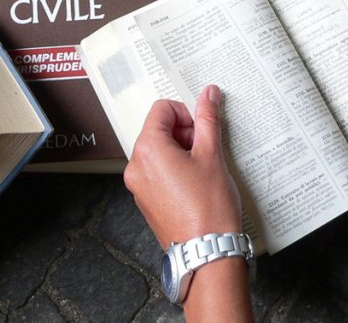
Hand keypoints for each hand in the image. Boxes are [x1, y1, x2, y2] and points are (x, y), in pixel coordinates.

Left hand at [124, 86, 241, 247]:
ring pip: (159, 151)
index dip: (185, 113)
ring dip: (181, 150)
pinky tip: (195, 183)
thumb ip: (208, 119)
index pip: (161, 109)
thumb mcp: (212, 155)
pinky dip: (175, 168)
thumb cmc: (209, 209)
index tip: (201, 127)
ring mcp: (138, 185)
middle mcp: (136, 166)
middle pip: (158, 129)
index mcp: (148, 150)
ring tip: (202, 168)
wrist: (207, 252)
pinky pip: (157, 171)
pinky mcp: (146, 200)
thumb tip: (208, 95)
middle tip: (205, 148)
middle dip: (184, 132)